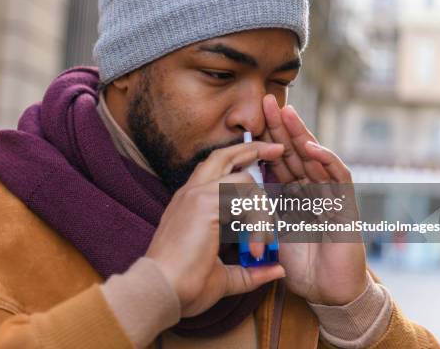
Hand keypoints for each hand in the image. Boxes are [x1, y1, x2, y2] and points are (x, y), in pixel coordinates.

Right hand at [145, 141, 285, 316]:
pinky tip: (256, 248)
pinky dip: (258, 221)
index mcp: (191, 205)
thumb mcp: (225, 277)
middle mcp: (191, 193)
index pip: (217, 171)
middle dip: (252, 149)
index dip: (241, 166)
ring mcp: (196, 195)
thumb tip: (277, 269)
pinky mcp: (204, 202)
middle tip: (277, 149)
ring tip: (265, 240)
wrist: (161, 291)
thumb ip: (251, 271)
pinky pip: (244, 197)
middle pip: (223, 156)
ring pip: (243, 180)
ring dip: (262, 209)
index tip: (264, 168)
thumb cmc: (184, 287)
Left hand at [260, 94, 367, 305]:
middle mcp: (312, 190)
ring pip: (315, 157)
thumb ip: (259, 211)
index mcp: (293, 194)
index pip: (278, 160)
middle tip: (265, 100)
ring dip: (301, 134)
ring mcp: (330, 195)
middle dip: (280, 126)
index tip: (248, 120)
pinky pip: (338, 179)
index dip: (265, 140)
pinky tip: (310, 147)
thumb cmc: (301, 265)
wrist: (327, 292)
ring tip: (285, 112)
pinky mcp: (346, 206)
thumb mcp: (272, 231)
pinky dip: (326, 161)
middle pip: (295, 151)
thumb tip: (234, 194)